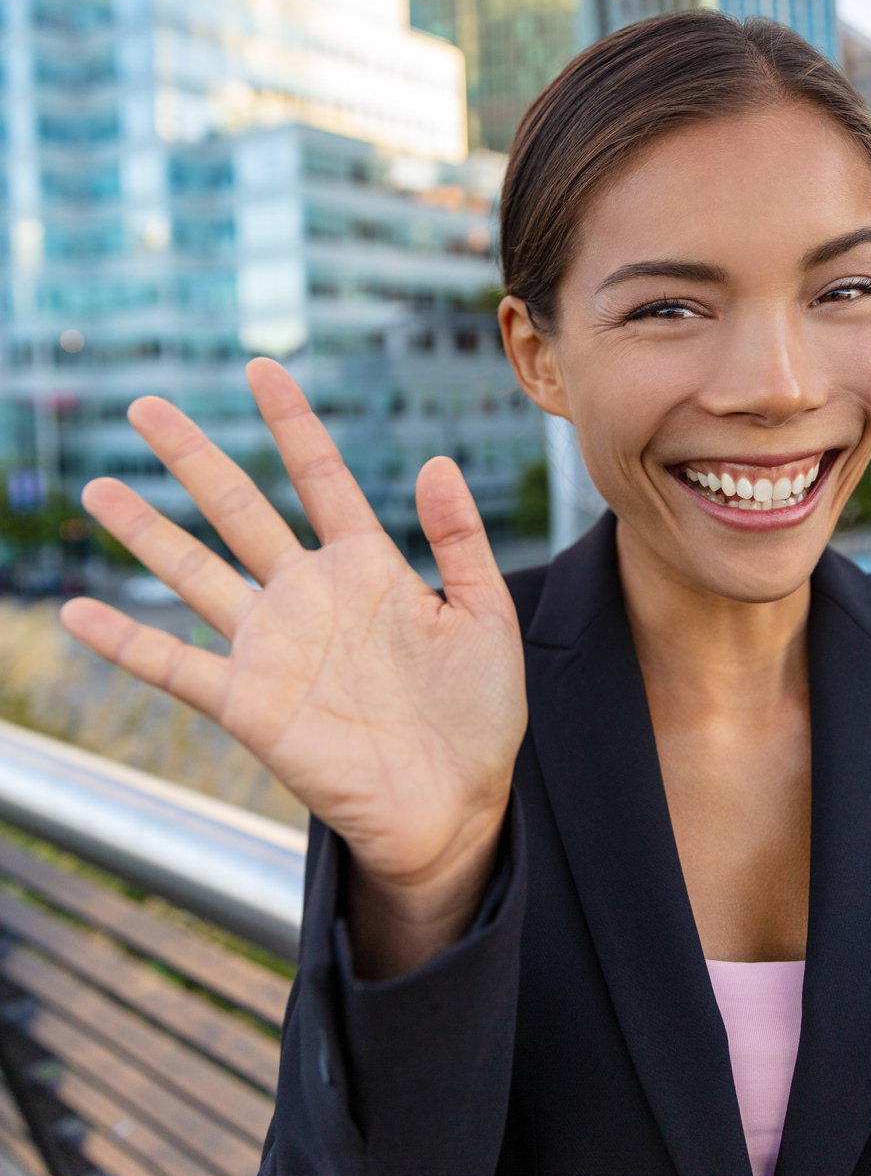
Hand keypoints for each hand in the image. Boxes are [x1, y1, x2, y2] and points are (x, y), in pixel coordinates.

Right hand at [61, 360, 527, 974]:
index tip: (260, 369)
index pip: (320, 477)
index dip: (291, 423)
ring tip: (98, 487)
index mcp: (369, 567)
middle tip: (146, 406)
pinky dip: (126, 642)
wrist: (456, 806)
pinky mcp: (250, 704)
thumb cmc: (477, 713)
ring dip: (145, 532)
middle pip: (239, 509)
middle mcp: (311, 596)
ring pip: (195, 572)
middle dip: (193, 457)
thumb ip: (459, 538)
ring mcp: (275, 647)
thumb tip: (436, 459)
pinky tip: (81, 612)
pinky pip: (175, 665)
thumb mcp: (485, 615)